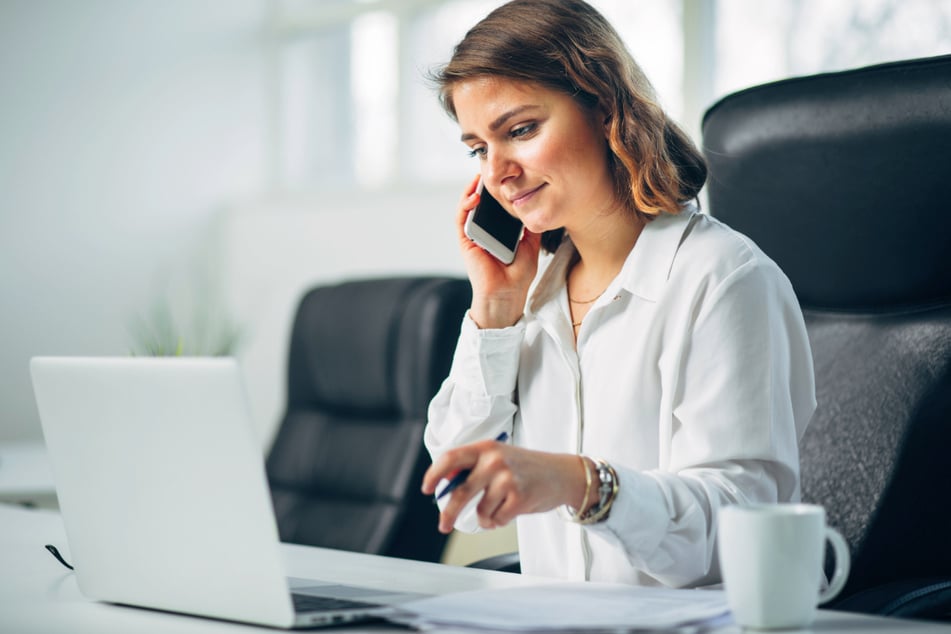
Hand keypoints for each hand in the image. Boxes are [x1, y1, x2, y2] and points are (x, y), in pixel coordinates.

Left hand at [422, 438, 589, 533]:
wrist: (562, 474)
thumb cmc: (527, 468)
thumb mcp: (499, 457)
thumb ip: (474, 468)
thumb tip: (446, 487)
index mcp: (486, 447)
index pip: (451, 458)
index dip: (434, 474)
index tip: (426, 488)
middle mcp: (494, 460)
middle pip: (460, 491)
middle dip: (448, 512)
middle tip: (443, 524)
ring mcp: (507, 478)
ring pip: (481, 511)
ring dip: (486, 517)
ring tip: (501, 507)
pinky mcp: (519, 497)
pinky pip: (496, 520)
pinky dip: (499, 521)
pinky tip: (511, 510)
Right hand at [457, 174, 540, 328]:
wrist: (508, 294)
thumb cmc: (518, 275)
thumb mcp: (531, 245)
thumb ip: (531, 227)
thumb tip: (536, 206)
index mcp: (498, 231)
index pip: (495, 206)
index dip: (498, 190)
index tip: (506, 174)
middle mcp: (484, 231)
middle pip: (481, 202)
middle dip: (484, 185)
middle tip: (492, 168)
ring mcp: (473, 235)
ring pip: (468, 206)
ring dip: (472, 189)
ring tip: (480, 176)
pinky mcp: (465, 241)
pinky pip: (461, 219)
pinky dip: (465, 205)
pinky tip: (474, 196)